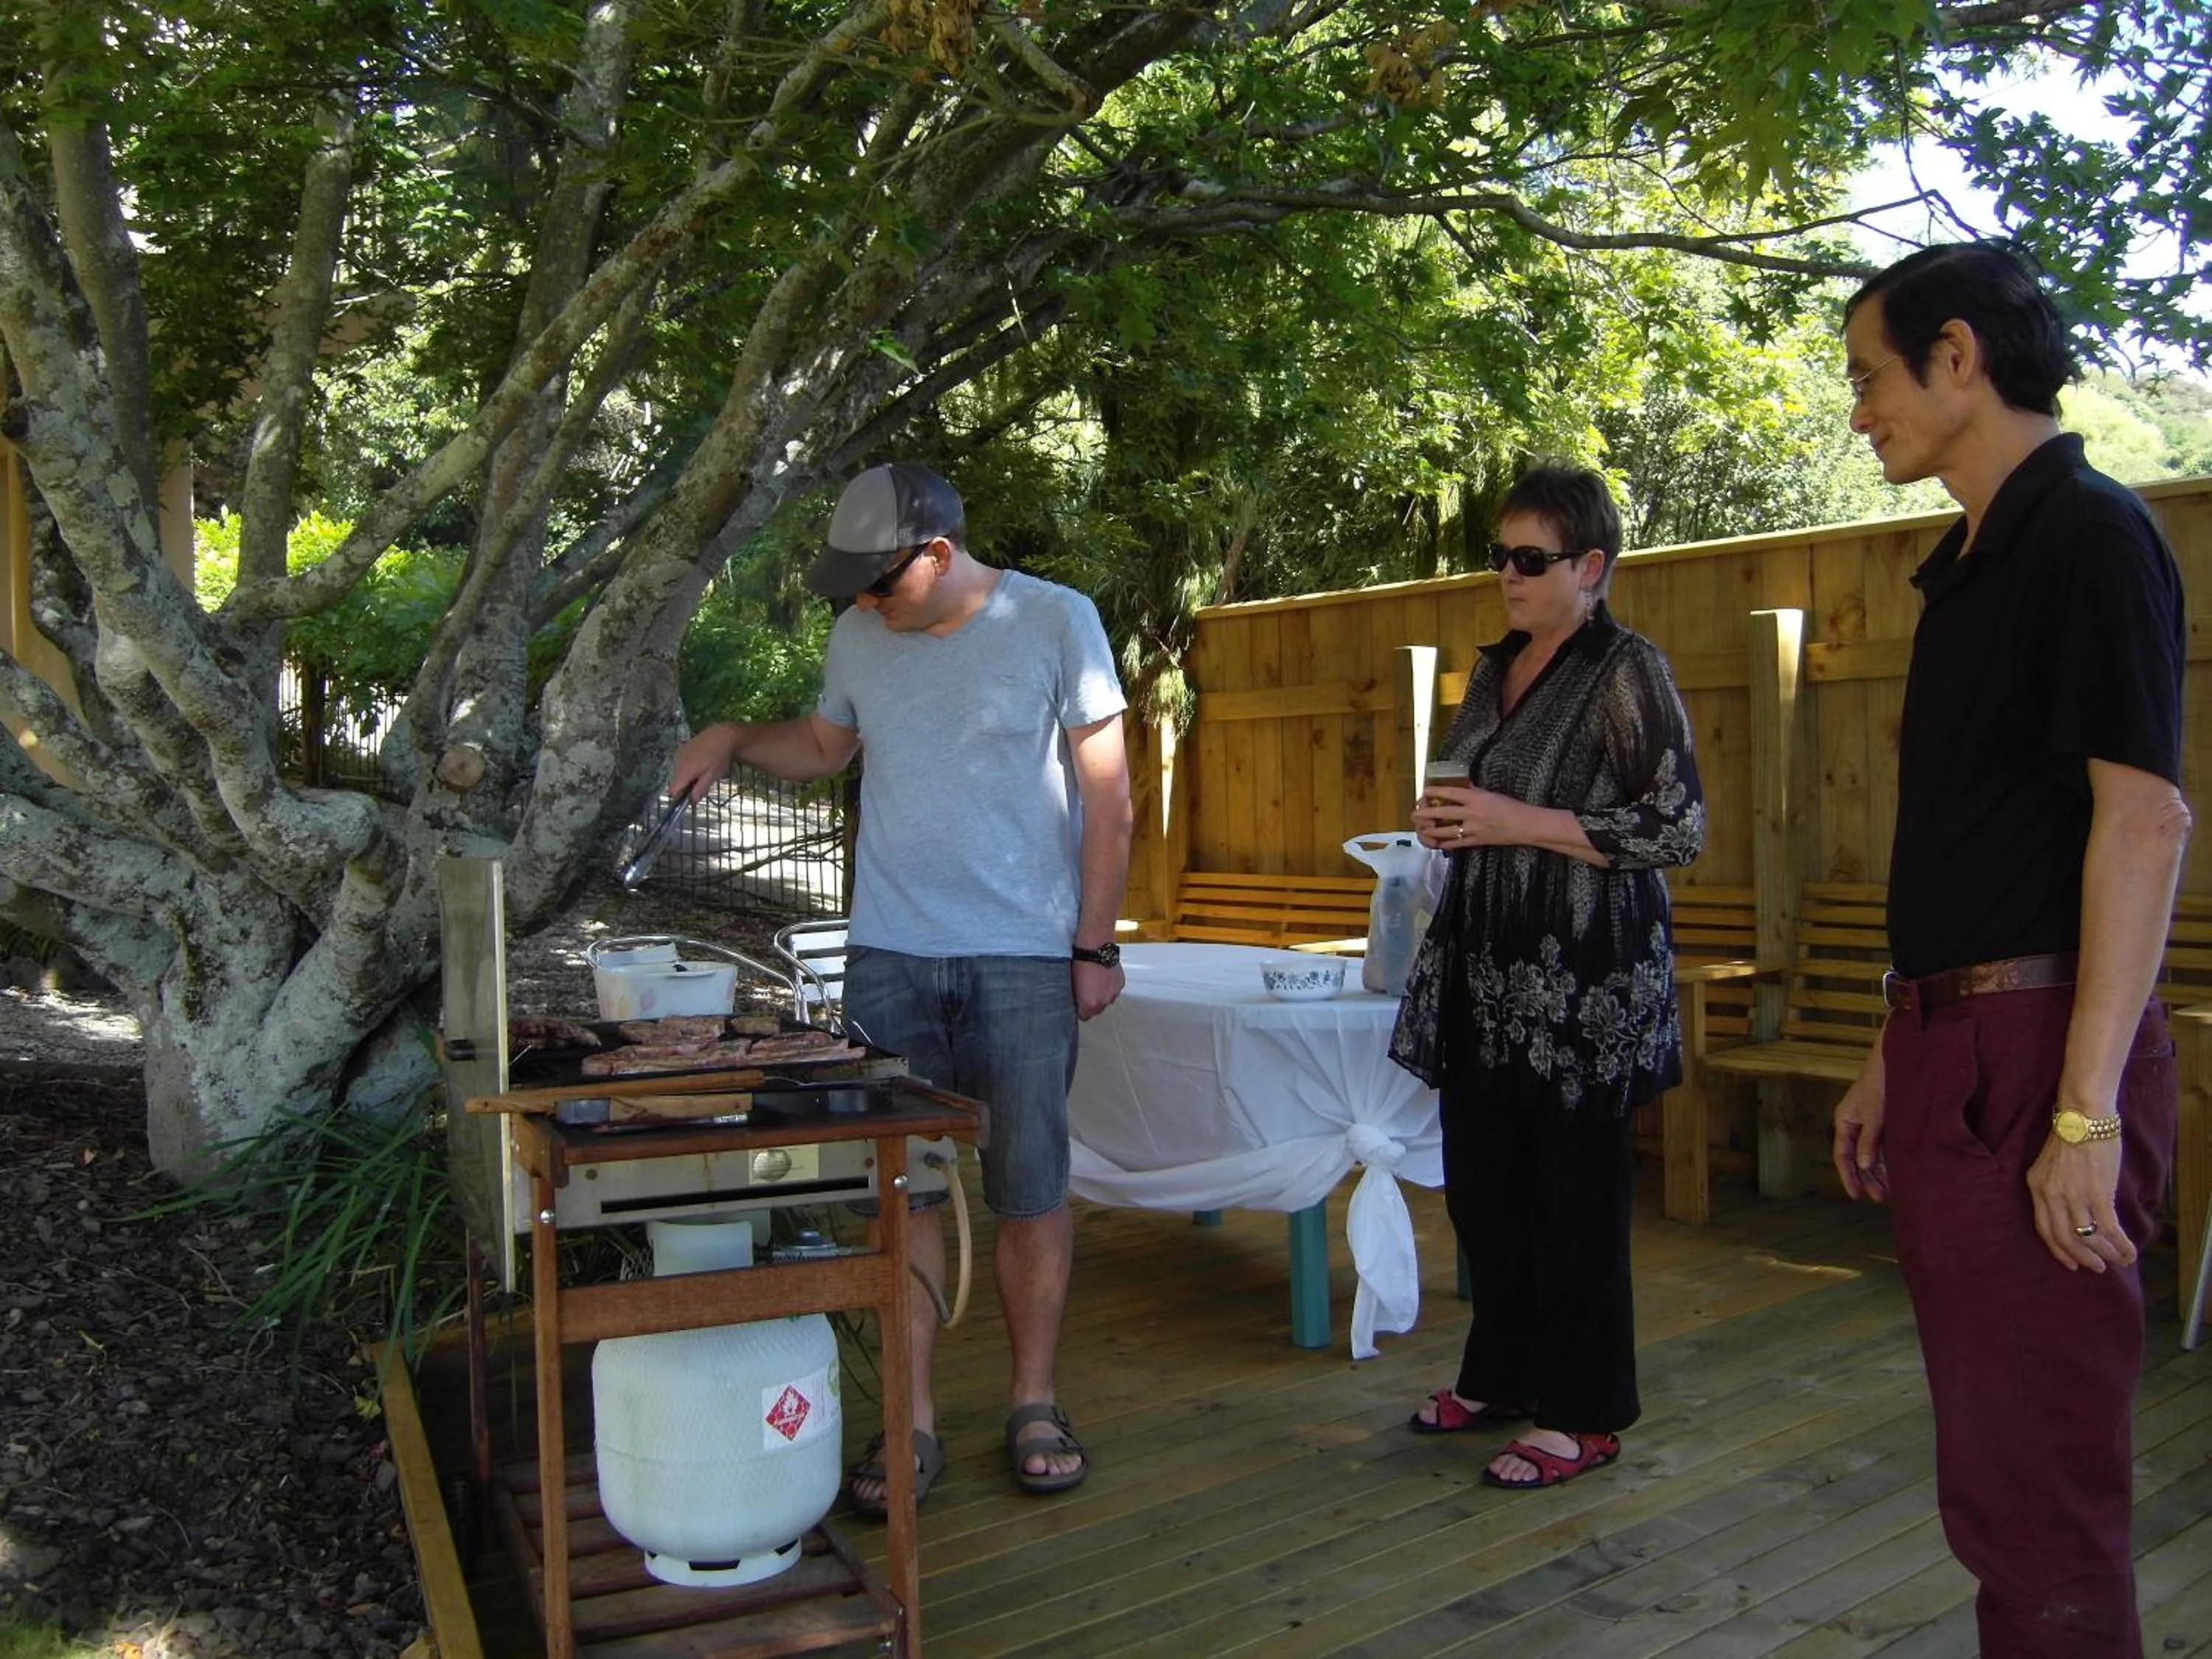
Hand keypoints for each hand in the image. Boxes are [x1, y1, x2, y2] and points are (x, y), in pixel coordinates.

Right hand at [668, 725, 739, 803]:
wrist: (721, 735)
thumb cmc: (719, 757)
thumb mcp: (712, 776)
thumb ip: (700, 789)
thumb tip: (691, 801)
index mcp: (684, 770)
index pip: (673, 790)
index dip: (680, 796)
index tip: (691, 795)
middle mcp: (677, 762)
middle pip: (675, 782)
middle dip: (685, 786)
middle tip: (701, 781)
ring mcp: (678, 754)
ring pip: (677, 773)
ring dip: (686, 777)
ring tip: (702, 770)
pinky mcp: (680, 749)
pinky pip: (679, 764)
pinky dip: (686, 767)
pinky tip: (699, 762)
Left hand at [1073, 959, 1123, 1020]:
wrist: (1095, 947)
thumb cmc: (1080, 962)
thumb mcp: (1071, 983)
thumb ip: (1075, 997)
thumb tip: (1074, 1001)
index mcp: (1089, 1003)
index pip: (1083, 1017)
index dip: (1079, 1010)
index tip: (1076, 1003)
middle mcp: (1103, 1001)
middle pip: (1096, 1011)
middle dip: (1090, 1004)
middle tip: (1083, 992)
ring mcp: (1113, 993)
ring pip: (1106, 1001)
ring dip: (1100, 996)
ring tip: (1093, 982)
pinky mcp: (1120, 984)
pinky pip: (1113, 991)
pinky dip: (1108, 987)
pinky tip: (1102, 977)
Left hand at [1413, 785, 1518, 849]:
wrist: (1525, 825)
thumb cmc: (1510, 806)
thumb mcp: (1490, 794)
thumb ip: (1473, 791)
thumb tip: (1460, 786)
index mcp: (1475, 798)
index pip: (1449, 792)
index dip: (1434, 792)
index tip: (1424, 792)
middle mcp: (1472, 813)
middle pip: (1442, 812)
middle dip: (1425, 813)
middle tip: (1415, 813)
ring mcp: (1473, 829)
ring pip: (1445, 831)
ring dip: (1430, 830)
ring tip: (1421, 828)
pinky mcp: (1476, 841)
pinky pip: (1455, 844)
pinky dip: (1444, 843)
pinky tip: (1436, 841)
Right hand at [1832, 1066, 1887, 1203]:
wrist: (1897, 1058)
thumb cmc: (1881, 1081)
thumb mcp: (1875, 1113)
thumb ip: (1869, 1140)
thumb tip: (1863, 1165)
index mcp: (1844, 1120)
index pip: (1842, 1155)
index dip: (1848, 1176)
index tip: (1857, 1195)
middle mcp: (1854, 1124)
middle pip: (1857, 1158)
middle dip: (1867, 1178)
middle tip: (1880, 1198)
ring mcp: (1869, 1123)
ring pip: (1870, 1154)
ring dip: (1879, 1171)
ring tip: (1890, 1190)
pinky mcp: (1883, 1120)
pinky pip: (1882, 1146)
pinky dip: (1888, 1159)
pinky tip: (1897, 1172)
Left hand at [2025, 1129, 2131, 1271]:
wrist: (2083, 1115)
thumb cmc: (2072, 1136)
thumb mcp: (2051, 1164)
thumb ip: (2057, 1188)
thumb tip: (2075, 1213)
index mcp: (2036, 1186)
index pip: (2044, 1228)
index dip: (2059, 1249)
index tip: (2071, 1263)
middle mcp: (2051, 1194)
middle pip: (2065, 1238)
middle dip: (2083, 1257)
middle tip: (2097, 1267)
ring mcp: (2073, 1195)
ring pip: (2088, 1237)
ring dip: (2106, 1253)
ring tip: (2119, 1261)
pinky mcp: (2097, 1193)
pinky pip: (2108, 1228)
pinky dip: (2120, 1244)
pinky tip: (2130, 1252)